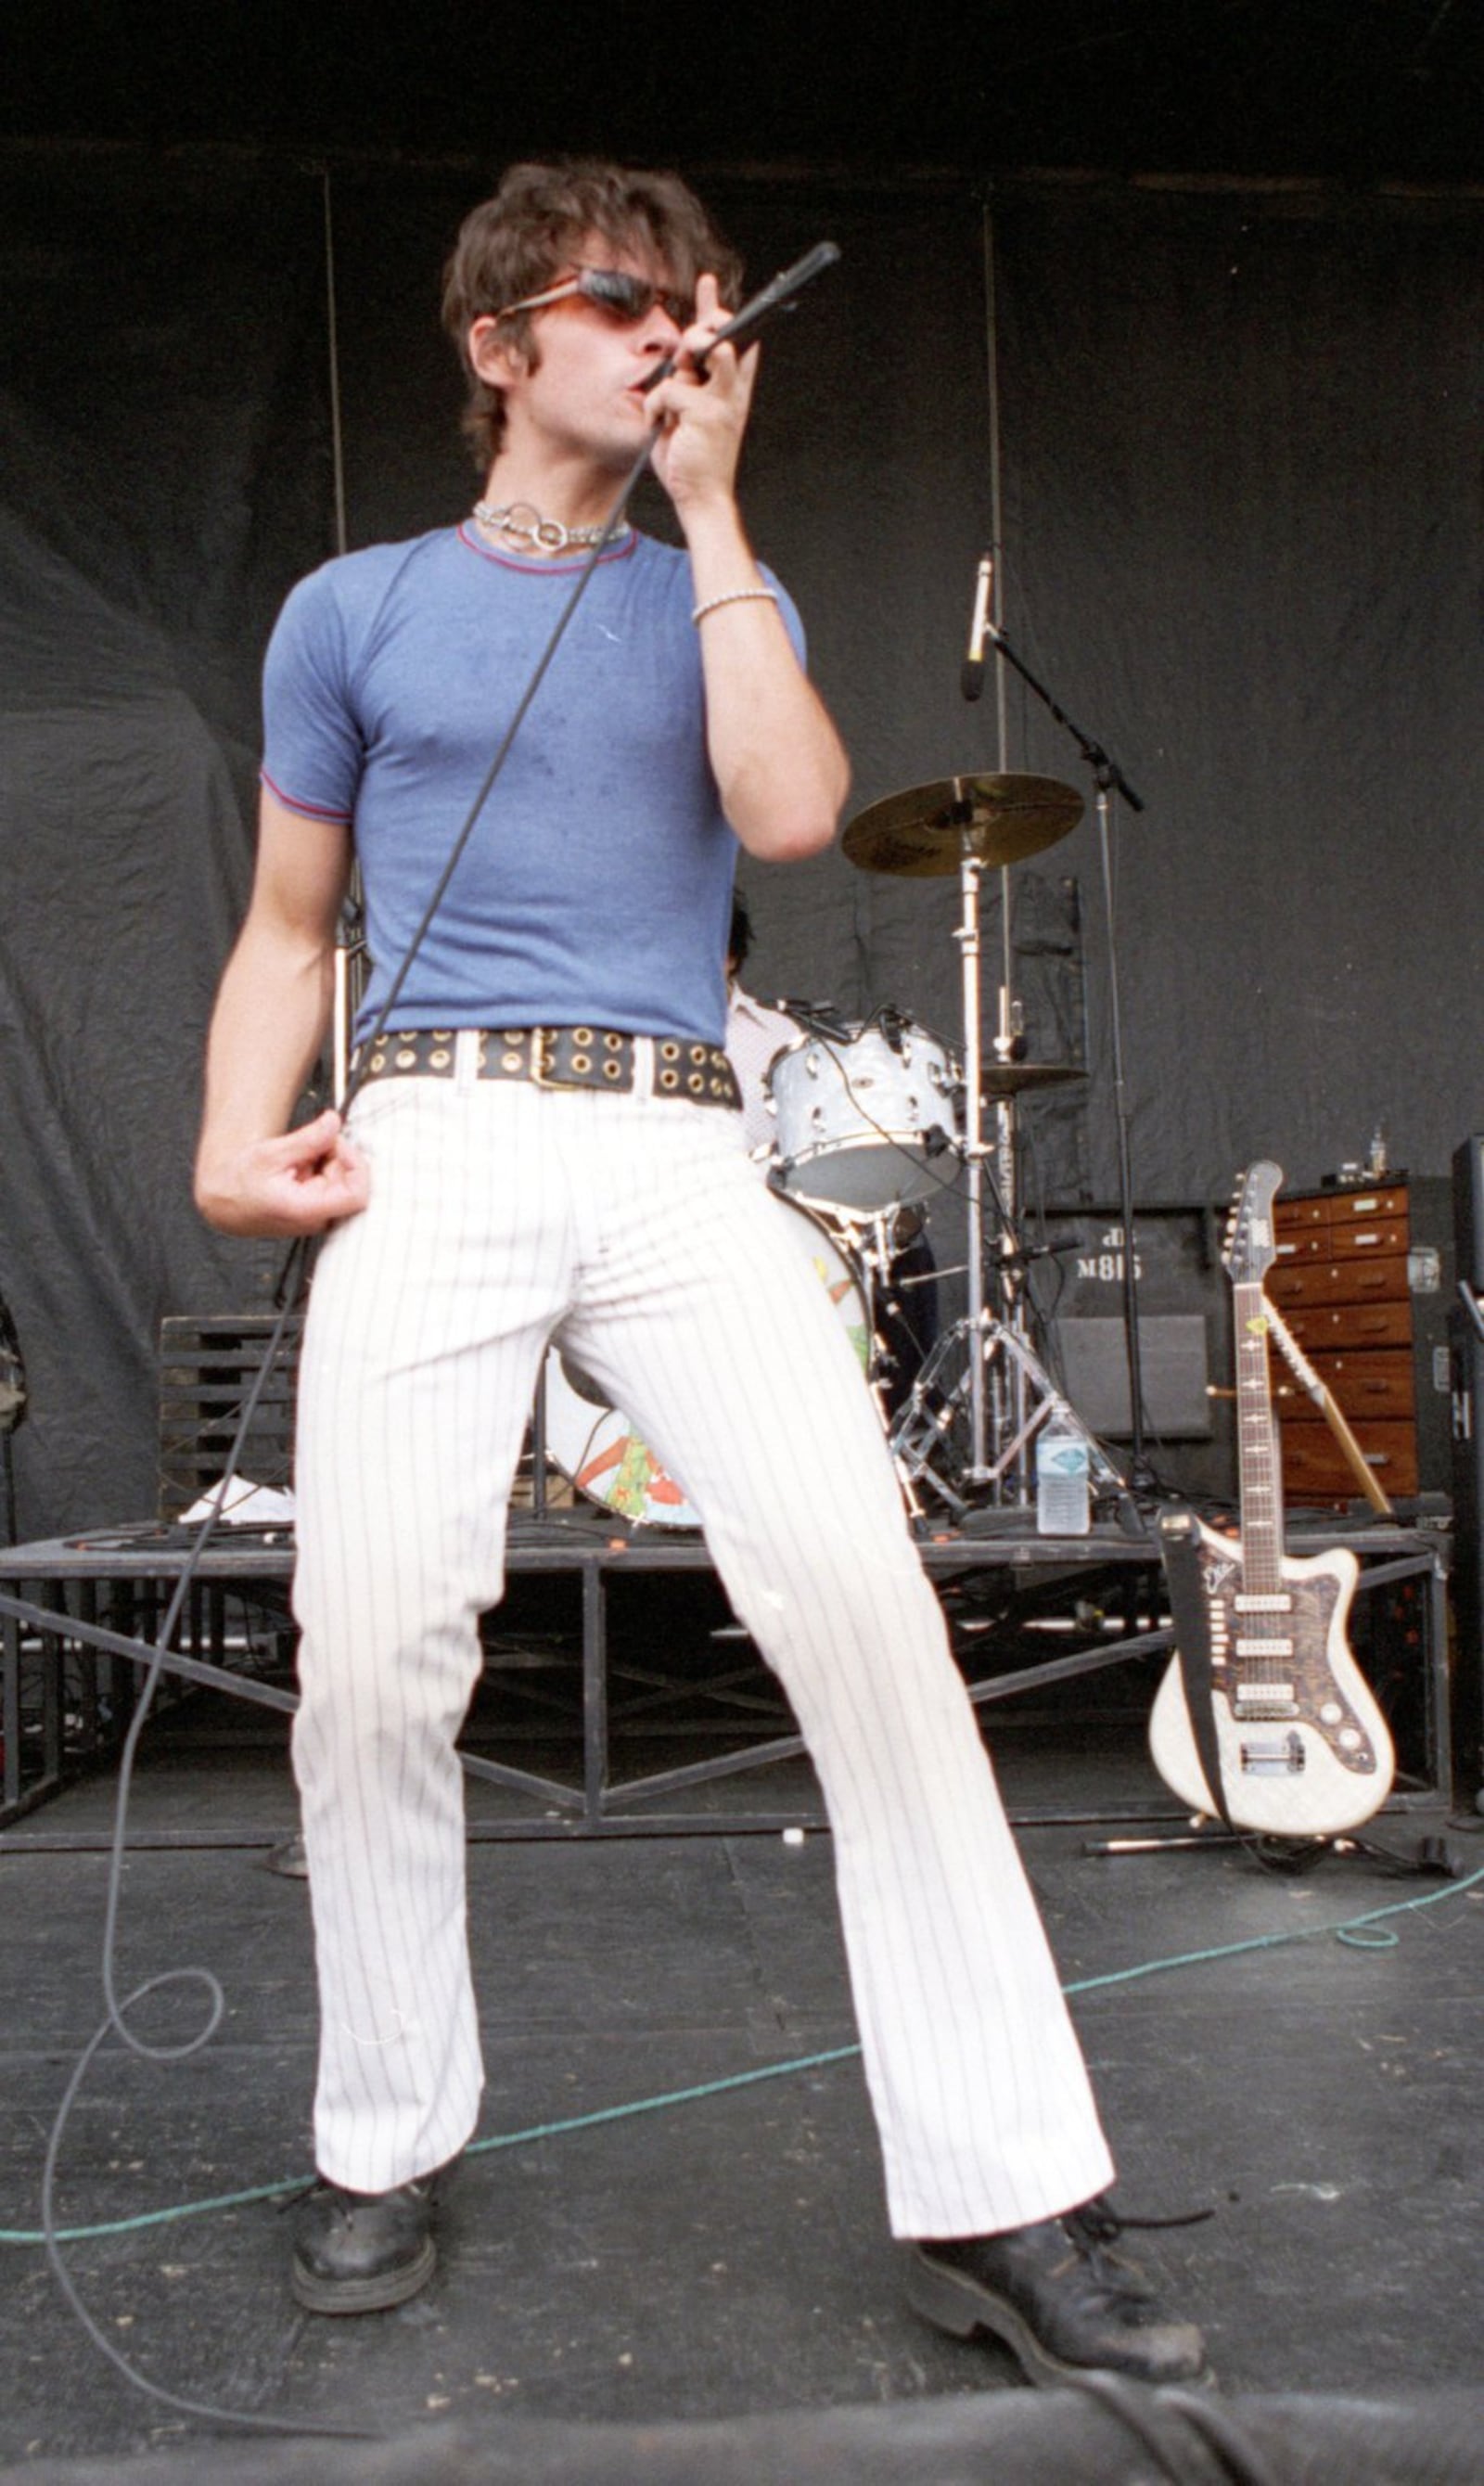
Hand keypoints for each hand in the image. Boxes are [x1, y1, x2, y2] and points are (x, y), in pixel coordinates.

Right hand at [196, 1107, 369, 1237]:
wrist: (221, 1204)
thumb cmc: (238, 1183)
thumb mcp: (270, 1154)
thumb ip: (308, 1139)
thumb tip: (335, 1121)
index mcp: (306, 1210)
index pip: (357, 1194)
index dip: (355, 1164)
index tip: (336, 1142)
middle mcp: (317, 1220)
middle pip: (350, 1181)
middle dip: (336, 1155)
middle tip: (311, 1142)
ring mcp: (318, 1218)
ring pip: (342, 1181)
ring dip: (325, 1161)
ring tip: (297, 1158)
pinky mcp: (316, 1212)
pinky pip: (332, 1185)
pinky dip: (319, 1169)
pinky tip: (299, 1167)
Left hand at [647, 273, 759, 516]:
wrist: (702, 499)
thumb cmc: (692, 462)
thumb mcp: (685, 418)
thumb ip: (682, 388)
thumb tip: (676, 364)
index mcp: (731, 391)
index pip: (733, 340)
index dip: (716, 310)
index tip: (705, 283)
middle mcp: (732, 390)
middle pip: (722, 332)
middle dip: (702, 325)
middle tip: (690, 346)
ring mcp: (723, 399)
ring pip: (704, 347)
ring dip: (687, 354)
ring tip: (680, 378)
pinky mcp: (706, 411)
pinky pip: (668, 388)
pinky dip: (656, 407)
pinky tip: (661, 426)